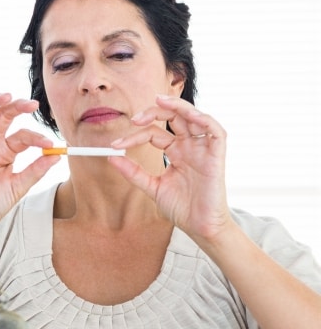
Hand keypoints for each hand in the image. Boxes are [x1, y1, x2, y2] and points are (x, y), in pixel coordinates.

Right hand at [0, 93, 58, 241]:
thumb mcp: (17, 186)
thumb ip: (35, 170)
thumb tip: (57, 155)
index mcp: (6, 151)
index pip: (23, 135)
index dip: (36, 138)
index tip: (48, 144)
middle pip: (3, 115)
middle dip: (17, 107)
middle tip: (30, 105)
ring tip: (5, 97)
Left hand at [109, 95, 231, 239]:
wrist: (199, 227)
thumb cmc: (181, 208)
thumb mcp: (152, 187)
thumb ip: (133, 172)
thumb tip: (111, 157)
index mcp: (176, 152)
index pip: (154, 133)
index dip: (135, 135)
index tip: (116, 145)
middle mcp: (190, 146)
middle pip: (174, 117)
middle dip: (154, 112)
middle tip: (134, 118)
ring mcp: (203, 149)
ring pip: (194, 117)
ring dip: (178, 106)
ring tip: (159, 101)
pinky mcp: (217, 155)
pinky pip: (216, 130)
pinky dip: (203, 118)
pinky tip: (188, 115)